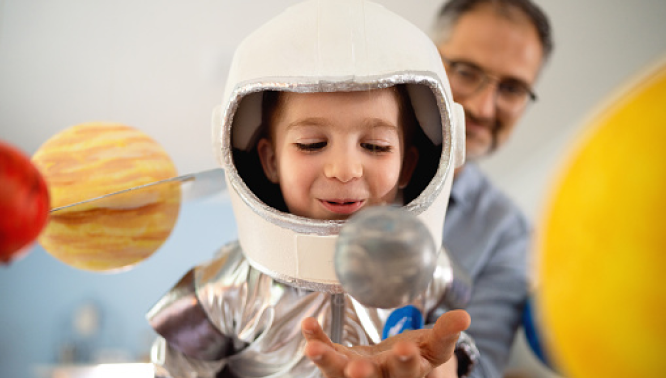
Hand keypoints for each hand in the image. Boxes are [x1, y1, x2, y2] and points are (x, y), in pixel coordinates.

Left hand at [301, 309, 469, 377]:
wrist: (398, 363)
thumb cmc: (419, 354)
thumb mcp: (435, 345)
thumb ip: (446, 332)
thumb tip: (464, 316)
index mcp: (410, 373)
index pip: (409, 372)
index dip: (408, 362)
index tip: (406, 349)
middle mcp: (383, 377)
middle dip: (366, 374)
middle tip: (357, 369)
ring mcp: (359, 373)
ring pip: (341, 373)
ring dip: (327, 361)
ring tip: (313, 350)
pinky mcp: (341, 363)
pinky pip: (327, 354)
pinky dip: (317, 340)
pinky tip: (308, 324)